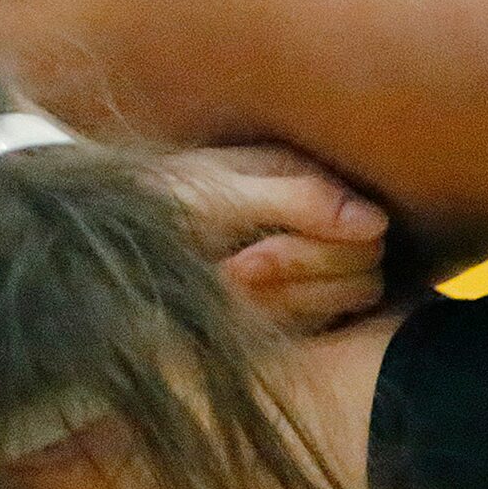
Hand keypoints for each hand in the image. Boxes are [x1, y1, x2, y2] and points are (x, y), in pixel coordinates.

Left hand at [153, 143, 385, 331]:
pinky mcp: (304, 295)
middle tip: (232, 271)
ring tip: (225, 284)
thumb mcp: (219, 196)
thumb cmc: (157, 206)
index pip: (362, 222)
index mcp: (303, 173)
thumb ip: (297, 201)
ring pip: (355, 290)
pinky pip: (328, 315)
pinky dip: (281, 313)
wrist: (112, 245)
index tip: (249, 257)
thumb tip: (375, 221)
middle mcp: (320, 213)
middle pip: (366, 258)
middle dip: (297, 269)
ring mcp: (316, 257)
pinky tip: (235, 305)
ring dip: (288, 295)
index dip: (313, 247)